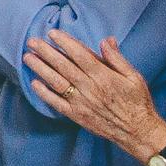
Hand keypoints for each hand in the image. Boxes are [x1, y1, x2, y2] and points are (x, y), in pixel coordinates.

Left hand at [24, 30, 161, 151]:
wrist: (137, 131)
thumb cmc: (137, 102)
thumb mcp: (133, 76)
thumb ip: (117, 58)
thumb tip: (106, 40)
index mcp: (104, 76)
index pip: (80, 55)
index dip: (65, 43)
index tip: (52, 33)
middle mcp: (90, 88)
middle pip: (64, 66)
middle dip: (46, 52)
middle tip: (32, 41)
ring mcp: (81, 102)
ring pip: (57, 82)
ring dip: (41, 69)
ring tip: (28, 57)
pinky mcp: (77, 115)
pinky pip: (57, 103)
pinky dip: (44, 93)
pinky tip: (34, 83)